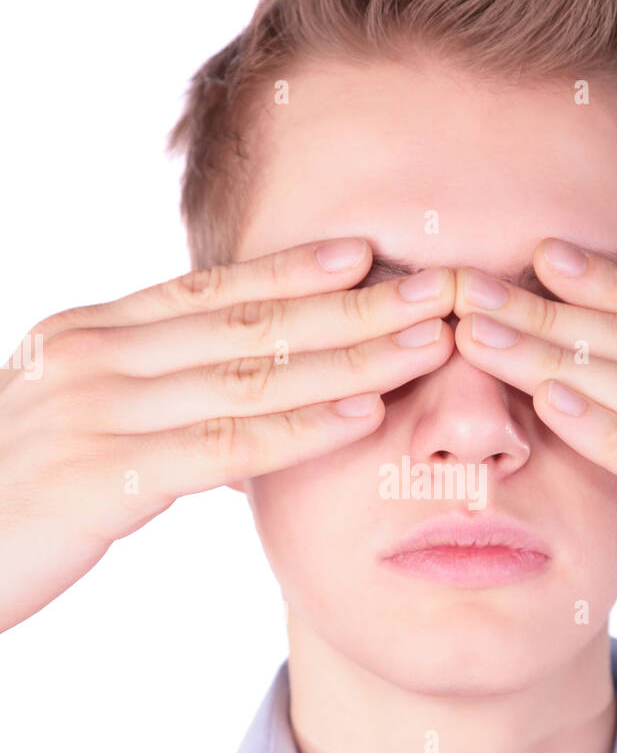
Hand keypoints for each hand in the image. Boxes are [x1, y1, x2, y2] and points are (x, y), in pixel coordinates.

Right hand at [0, 239, 452, 631]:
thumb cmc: (2, 499)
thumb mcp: (71, 426)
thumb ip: (141, 403)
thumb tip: (228, 409)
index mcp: (88, 334)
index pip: (209, 291)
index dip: (293, 270)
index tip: (368, 254)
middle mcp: (95, 355)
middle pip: (248, 321)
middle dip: (352, 307)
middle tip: (436, 288)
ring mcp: (96, 410)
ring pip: (249, 374)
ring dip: (348, 357)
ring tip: (426, 342)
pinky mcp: (101, 476)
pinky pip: (222, 445)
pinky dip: (299, 428)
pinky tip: (361, 414)